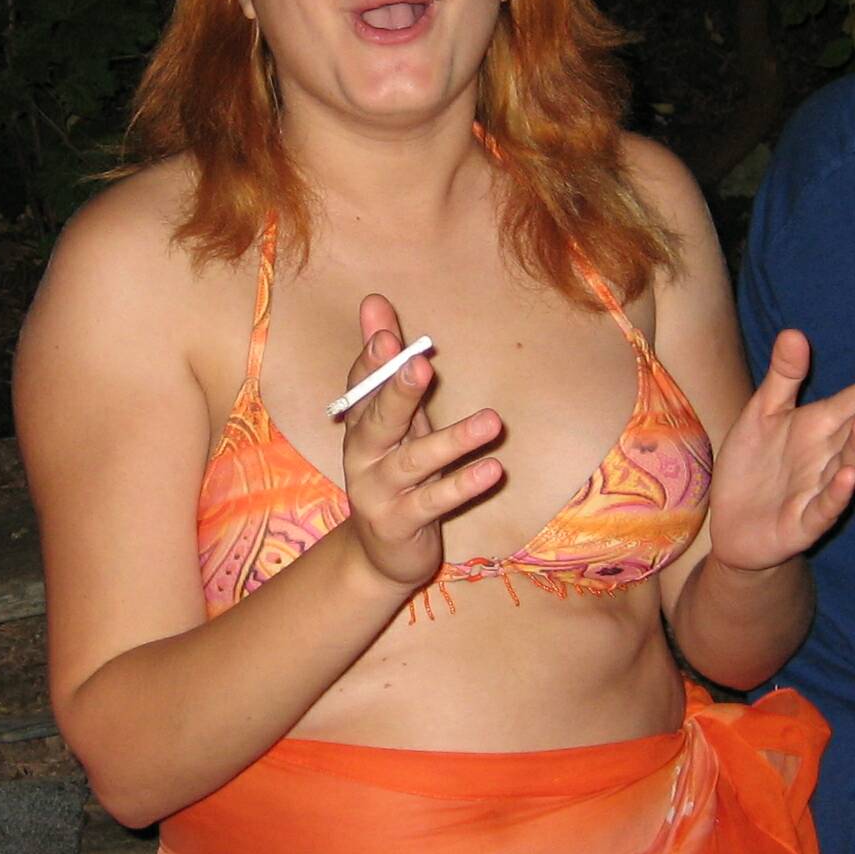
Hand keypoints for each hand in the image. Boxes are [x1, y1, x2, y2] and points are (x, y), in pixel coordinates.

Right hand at [335, 294, 502, 592]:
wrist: (380, 552)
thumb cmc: (395, 470)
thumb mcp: (394, 418)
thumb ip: (386, 364)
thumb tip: (374, 300)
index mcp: (361, 423)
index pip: (361, 385)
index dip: (372, 360)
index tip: (386, 332)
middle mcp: (362, 454)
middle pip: (377, 419)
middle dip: (398, 391)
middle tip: (422, 363)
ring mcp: (378, 492)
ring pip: (414, 462)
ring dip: (452, 441)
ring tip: (492, 421)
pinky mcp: (400, 524)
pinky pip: (434, 503)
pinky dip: (463, 486)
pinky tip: (493, 470)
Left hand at [707, 333, 854, 573]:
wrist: (731, 525)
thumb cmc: (755, 465)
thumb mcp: (763, 413)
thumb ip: (784, 377)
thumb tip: (795, 332)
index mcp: (823, 426)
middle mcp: (830, 456)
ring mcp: (821, 490)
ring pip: (851, 467)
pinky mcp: (805, 523)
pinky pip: (826, 508)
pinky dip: (837, 494)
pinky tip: (847, 476)